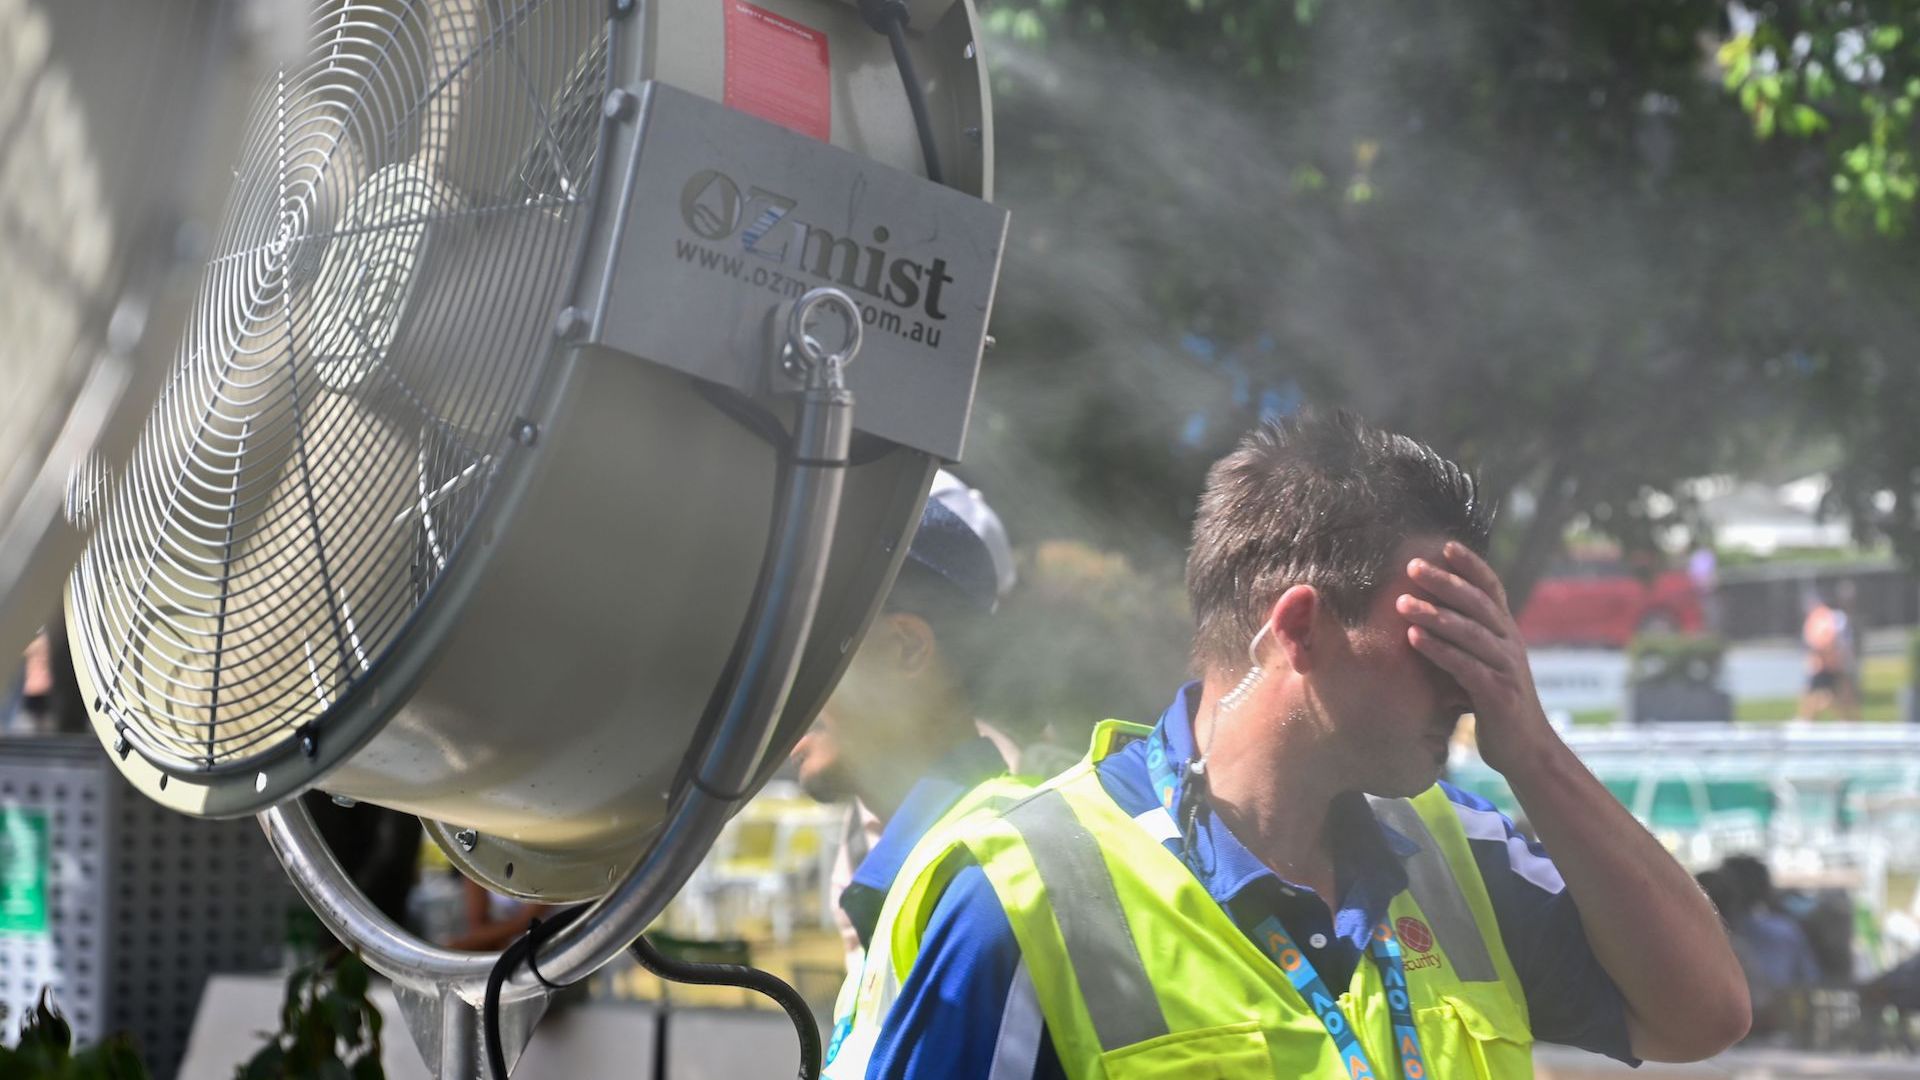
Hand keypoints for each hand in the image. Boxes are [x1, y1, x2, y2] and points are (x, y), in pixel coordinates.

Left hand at [1396, 542, 1556, 775]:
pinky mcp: (1498, 694)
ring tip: (1401, 602)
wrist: (1526, 751)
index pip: (1491, 589)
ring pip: (1470, 632)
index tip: (1445, 544)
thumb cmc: (1496, 705)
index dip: (1471, 565)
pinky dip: (1438, 649)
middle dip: (1445, 582)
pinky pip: (1465, 665)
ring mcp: (1507, 668)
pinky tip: (1413, 638)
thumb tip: (1430, 614)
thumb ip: (1467, 640)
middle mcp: (1510, 644)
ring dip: (1434, 614)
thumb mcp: (1484, 664)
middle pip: (1477, 604)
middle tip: (1413, 566)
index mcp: (1506, 633)